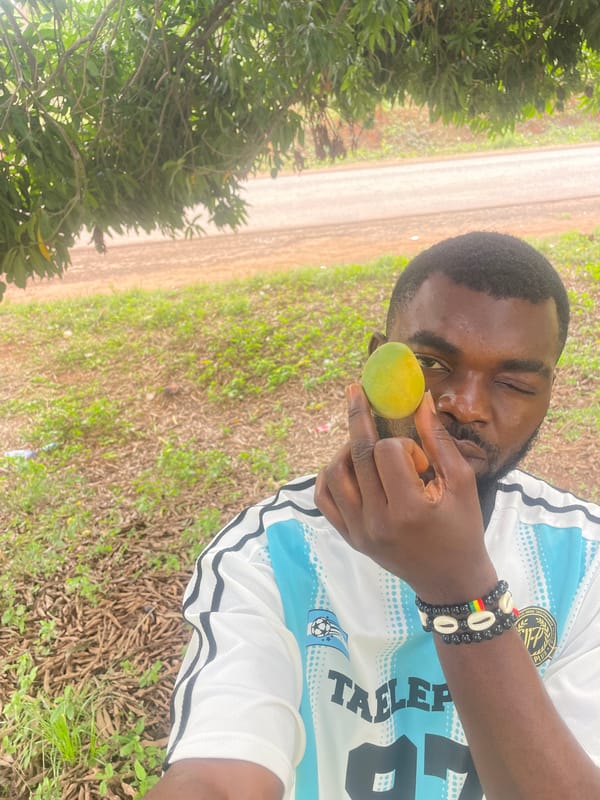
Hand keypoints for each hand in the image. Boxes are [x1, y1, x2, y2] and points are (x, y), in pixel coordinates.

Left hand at [315, 384, 496, 602]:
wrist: (449, 580)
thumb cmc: (462, 529)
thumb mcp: (461, 483)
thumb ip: (439, 440)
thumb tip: (420, 399)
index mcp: (409, 509)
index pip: (387, 452)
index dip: (402, 444)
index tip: (418, 459)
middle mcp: (377, 522)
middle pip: (357, 457)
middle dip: (359, 419)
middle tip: (357, 393)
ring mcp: (358, 532)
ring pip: (334, 475)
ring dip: (345, 450)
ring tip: (362, 443)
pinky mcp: (349, 538)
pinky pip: (324, 499)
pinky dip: (329, 476)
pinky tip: (346, 465)